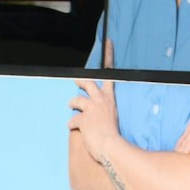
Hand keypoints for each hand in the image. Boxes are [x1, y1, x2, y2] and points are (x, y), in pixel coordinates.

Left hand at [68, 40, 121, 160]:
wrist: (112, 147)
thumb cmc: (117, 136)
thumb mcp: (115, 120)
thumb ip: (108, 115)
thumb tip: (101, 117)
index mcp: (111, 99)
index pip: (111, 75)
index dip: (109, 56)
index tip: (108, 42)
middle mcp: (101, 100)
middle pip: (88, 83)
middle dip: (82, 81)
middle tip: (77, 80)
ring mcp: (90, 108)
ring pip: (76, 100)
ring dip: (73, 104)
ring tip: (72, 107)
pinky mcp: (82, 119)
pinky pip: (72, 121)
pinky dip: (73, 125)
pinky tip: (75, 129)